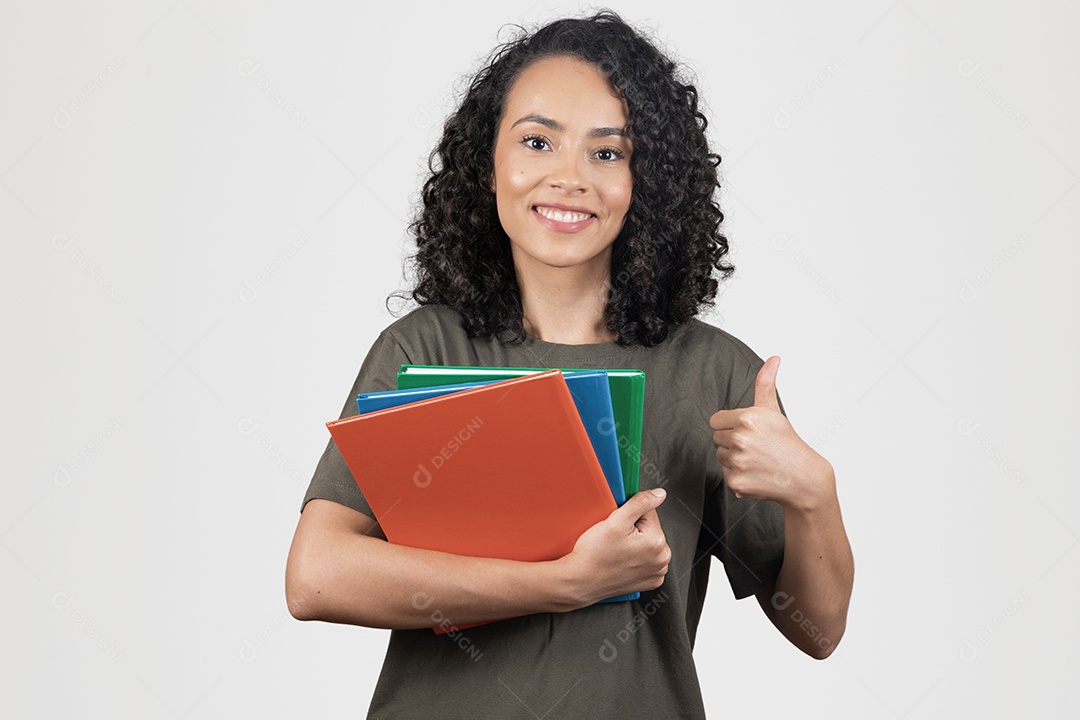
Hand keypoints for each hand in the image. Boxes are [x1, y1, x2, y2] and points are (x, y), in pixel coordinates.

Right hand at [559, 489, 670, 607]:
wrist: (581, 581)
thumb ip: (640, 503)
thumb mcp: (616, 521)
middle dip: (633, 529)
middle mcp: (661, 559)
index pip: (648, 513)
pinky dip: (636, 559)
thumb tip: (660, 494)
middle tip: (615, 539)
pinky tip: (621, 561)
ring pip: (648, 544)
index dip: (630, 515)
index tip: (617, 526)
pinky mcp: (649, 581)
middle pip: (649, 529)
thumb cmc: (594, 555)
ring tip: (617, 551)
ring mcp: (656, 572)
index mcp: (657, 542)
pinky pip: (646, 561)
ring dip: (635, 544)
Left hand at [709, 356, 832, 510]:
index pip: (716, 420)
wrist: (803, 477)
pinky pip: (725, 474)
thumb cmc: (786, 442)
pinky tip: (756, 473)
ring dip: (734, 458)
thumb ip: (765, 383)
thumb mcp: (773, 410)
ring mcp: (738, 461)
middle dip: (733, 441)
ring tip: (757, 459)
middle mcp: (740, 439)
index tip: (748, 431)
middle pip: (717, 438)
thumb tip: (774, 358)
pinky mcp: (736, 481)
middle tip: (756, 446)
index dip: (731, 425)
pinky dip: (738, 475)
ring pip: (720, 455)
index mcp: (747, 418)